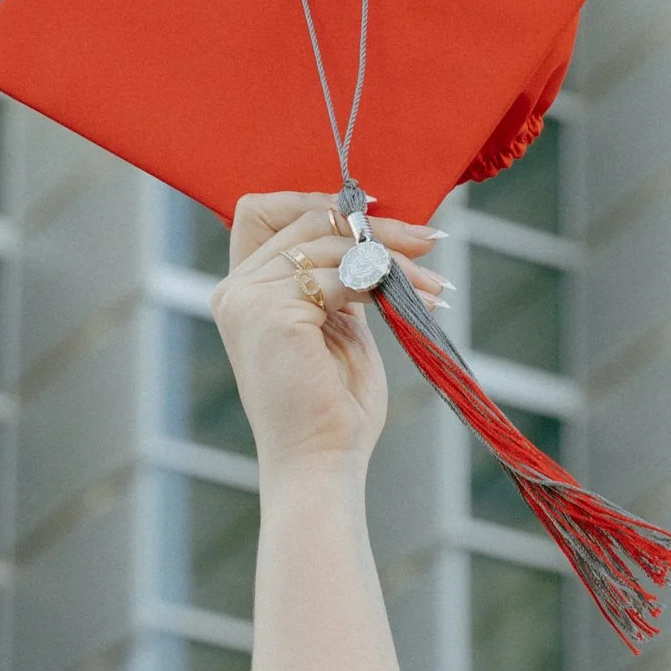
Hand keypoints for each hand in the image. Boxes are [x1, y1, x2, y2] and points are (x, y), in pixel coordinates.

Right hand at [211, 191, 446, 474]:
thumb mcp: (336, 331)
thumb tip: (375, 234)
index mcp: (242, 292)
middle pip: (306, 220)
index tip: (374, 213)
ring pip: (331, 244)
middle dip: (374, 227)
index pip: (264, 211)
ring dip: (393, 258)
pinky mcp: (274, 314)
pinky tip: (420, 300)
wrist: (322, 469)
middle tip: (429, 241)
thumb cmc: (334, 413)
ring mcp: (249, 300)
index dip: (315, 201)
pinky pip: (341, 274)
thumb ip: (339, 282)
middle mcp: (235, 291)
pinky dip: (385, 281)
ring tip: (435, 286)